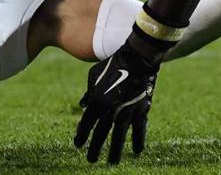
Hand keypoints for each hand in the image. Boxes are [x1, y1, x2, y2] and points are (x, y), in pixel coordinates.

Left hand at [74, 39, 158, 163]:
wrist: (137, 58)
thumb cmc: (112, 64)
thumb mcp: (94, 75)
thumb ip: (88, 92)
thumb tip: (82, 104)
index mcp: (98, 101)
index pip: (87, 123)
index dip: (82, 134)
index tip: (78, 144)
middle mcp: (111, 109)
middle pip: (101, 133)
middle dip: (95, 147)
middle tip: (90, 160)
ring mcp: (127, 110)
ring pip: (119, 136)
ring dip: (114, 150)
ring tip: (111, 163)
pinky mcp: (142, 109)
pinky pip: (139, 128)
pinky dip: (138, 140)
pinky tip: (136, 151)